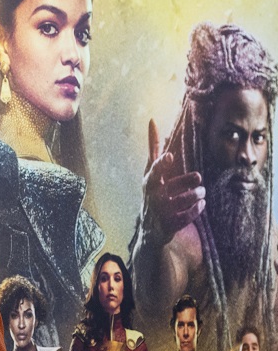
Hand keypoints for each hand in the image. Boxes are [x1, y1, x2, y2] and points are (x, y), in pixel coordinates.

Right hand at [141, 118, 203, 239]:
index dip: (162, 163)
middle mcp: (152, 194)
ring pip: (183, 199)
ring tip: (202, 191)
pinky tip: (201, 204)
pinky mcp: (169, 224)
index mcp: (148, 180)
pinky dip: (197, 209)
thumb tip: (152, 121)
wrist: (150, 229)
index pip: (154, 169)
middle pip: (169, 185)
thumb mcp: (150, 172)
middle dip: (183, 181)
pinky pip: (187, 215)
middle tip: (199, 177)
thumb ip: (153, 149)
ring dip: (196, 194)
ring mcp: (160, 210)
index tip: (170, 156)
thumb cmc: (153, 193)